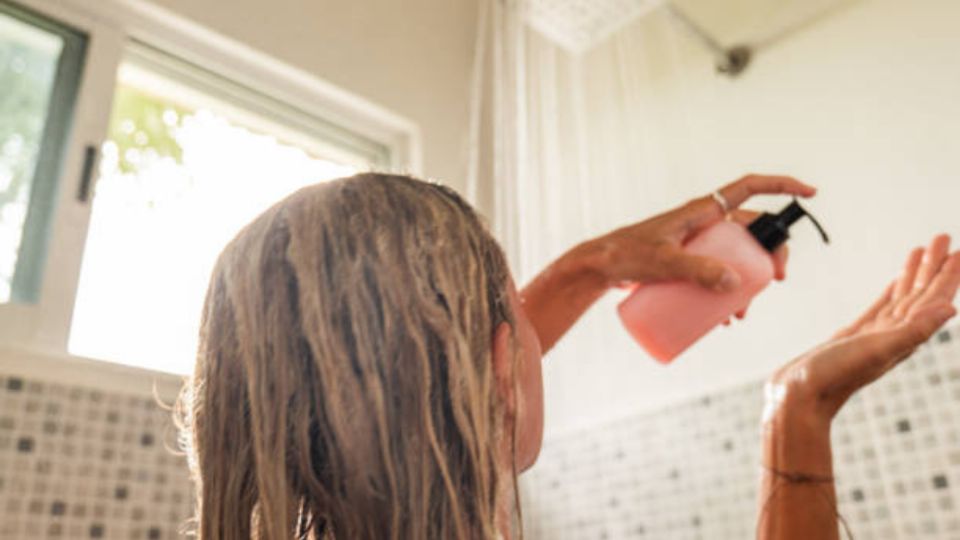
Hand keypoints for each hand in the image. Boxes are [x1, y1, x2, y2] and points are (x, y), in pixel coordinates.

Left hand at [579, 175, 816, 314]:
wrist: (599, 268)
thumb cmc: (627, 256)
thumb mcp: (664, 262)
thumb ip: (697, 271)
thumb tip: (734, 284)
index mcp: (703, 211)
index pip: (749, 188)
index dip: (782, 186)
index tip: (810, 194)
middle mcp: (704, 224)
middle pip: (752, 231)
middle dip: (770, 254)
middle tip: (776, 281)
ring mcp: (697, 244)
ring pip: (736, 257)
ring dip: (748, 282)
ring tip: (743, 312)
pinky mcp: (687, 262)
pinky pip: (718, 273)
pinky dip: (727, 292)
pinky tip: (727, 317)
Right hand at [767, 235, 959, 425]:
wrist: (798, 398)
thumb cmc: (835, 377)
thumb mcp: (877, 350)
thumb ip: (914, 330)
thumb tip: (951, 309)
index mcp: (903, 338)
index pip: (931, 300)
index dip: (946, 276)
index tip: (956, 251)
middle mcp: (894, 336)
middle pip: (919, 295)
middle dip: (932, 268)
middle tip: (942, 238)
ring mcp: (874, 336)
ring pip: (901, 299)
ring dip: (912, 275)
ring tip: (922, 251)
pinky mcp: (853, 336)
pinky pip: (880, 308)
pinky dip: (891, 293)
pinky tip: (895, 283)